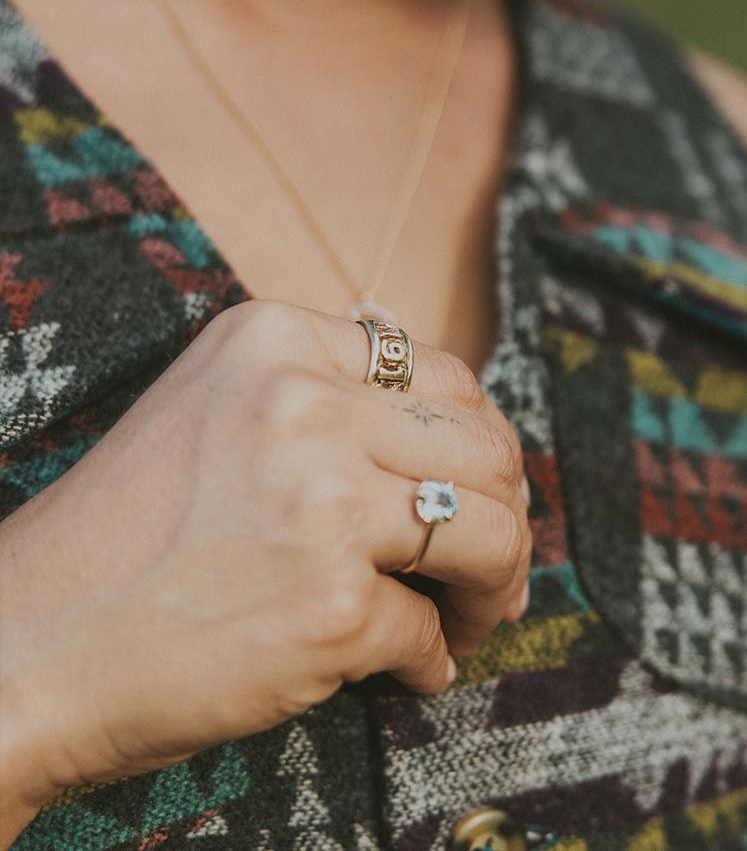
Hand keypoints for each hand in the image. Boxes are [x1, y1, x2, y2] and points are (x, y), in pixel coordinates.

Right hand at [0, 300, 529, 816]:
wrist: (29, 639)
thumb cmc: (126, 533)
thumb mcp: (216, 410)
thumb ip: (322, 399)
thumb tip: (452, 444)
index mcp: (273, 340)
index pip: (443, 377)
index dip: (478, 444)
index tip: (478, 492)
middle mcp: (302, 403)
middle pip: (482, 450)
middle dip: (507, 517)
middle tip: (489, 570)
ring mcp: (319, 502)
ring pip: (489, 533)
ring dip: (495, 587)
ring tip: (467, 618)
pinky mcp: (328, 605)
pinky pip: (429, 632)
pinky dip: (430, 658)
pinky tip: (407, 669)